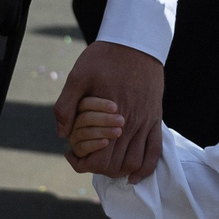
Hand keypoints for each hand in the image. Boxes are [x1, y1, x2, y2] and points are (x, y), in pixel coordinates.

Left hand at [55, 41, 164, 179]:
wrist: (136, 43)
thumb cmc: (104, 57)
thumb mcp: (78, 75)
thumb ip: (66, 105)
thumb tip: (62, 134)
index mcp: (109, 115)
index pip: (98, 157)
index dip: (82, 163)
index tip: (72, 155)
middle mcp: (130, 123)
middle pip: (115, 165)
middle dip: (98, 168)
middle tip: (86, 157)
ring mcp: (146, 122)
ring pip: (134, 162)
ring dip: (119, 170)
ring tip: (105, 162)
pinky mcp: (155, 119)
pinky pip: (155, 152)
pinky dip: (146, 169)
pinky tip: (135, 175)